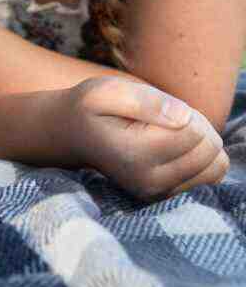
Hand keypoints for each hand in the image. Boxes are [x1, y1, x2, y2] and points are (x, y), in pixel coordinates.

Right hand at [63, 76, 229, 200]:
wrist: (71, 135)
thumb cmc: (90, 108)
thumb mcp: (105, 91)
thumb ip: (144, 100)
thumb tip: (184, 117)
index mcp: (133, 155)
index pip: (194, 131)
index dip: (184, 111)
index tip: (157, 108)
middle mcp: (149, 181)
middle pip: (209, 149)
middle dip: (196, 126)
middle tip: (164, 118)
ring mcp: (159, 193)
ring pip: (215, 166)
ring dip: (201, 143)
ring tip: (169, 132)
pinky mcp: (167, 196)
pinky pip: (210, 175)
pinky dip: (200, 157)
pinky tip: (173, 147)